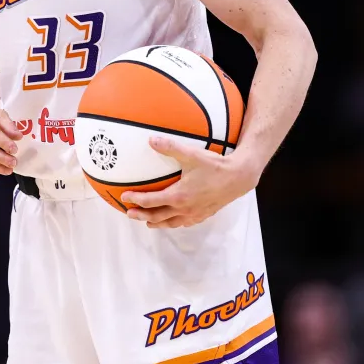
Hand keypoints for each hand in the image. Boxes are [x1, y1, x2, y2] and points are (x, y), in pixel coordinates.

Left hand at [121, 136, 259, 227]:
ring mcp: (194, 214)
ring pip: (170, 223)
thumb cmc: (215, 166)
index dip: (136, 200)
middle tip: (129, 213)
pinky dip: (173, 223)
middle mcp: (184, 208)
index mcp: (178, 196)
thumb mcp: (191, 154)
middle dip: (141, 215)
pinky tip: (173, 220)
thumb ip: (170, 147)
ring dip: (156, 223)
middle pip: (157, 216)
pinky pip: (184, 223)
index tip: (124, 197)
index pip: (151, 201)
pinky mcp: (203, 215)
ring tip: (147, 222)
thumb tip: (151, 140)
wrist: (238, 178)